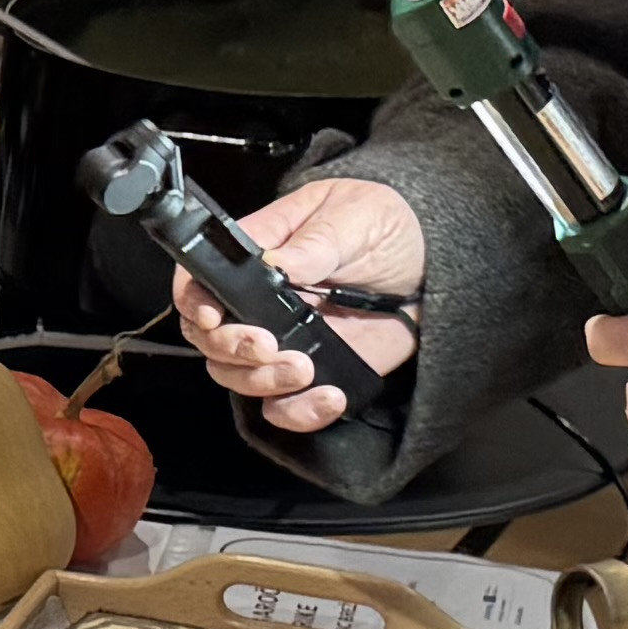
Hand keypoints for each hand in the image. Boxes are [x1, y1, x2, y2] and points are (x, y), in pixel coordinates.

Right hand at [172, 176, 422, 431]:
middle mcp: (257, 304)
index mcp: (257, 255)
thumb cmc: (385, 224)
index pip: (199, 281)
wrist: (434, 264)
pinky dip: (298, 412)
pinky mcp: (313, 372)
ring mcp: (283, 341)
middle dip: (231, 349)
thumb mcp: (354, 216)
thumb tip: (274, 265)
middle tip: (269, 346)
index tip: (215, 318)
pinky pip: (285, 407)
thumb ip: (316, 241)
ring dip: (262, 381)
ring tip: (305, 368)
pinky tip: (329, 397)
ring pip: (238, 377)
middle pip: (210, 339)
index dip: (194, 302)